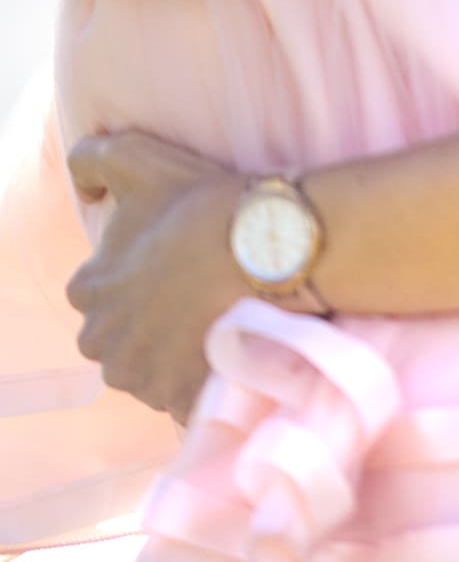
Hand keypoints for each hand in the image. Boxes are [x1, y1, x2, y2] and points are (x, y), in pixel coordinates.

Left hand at [65, 129, 245, 420]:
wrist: (272, 249)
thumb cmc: (202, 205)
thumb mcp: (135, 159)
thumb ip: (90, 160)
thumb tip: (84, 187)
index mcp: (89, 293)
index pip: (98, 294)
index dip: (137, 277)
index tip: (172, 264)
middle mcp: (106, 345)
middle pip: (123, 338)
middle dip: (150, 324)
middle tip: (195, 296)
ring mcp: (145, 380)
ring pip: (153, 370)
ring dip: (176, 354)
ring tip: (217, 320)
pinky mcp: (184, 402)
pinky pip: (187, 398)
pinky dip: (203, 382)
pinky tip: (228, 350)